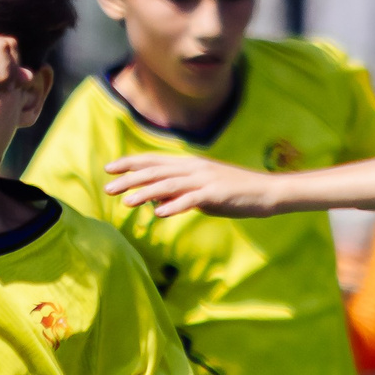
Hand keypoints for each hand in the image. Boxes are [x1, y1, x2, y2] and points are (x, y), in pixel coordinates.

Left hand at [104, 154, 287, 218]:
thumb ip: (178, 193)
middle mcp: (194, 168)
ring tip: (126, 202)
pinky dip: (175, 206)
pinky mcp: (216, 194)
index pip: (153, 161)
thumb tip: (153, 198)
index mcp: (190, 164)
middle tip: (108, 188)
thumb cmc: (234, 192)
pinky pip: (192, 200)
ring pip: (169, 184)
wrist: (267, 191)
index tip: (109, 169)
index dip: (130, 163)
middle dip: (130, 179)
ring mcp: (205, 180)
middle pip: (156, 171)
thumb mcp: (201, 192)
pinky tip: (159, 213)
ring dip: (146, 193)